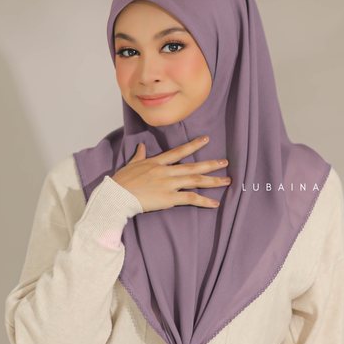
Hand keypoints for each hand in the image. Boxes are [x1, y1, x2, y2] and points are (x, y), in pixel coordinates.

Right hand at [111, 136, 230, 212]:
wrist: (116, 195)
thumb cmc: (120, 182)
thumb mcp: (130, 165)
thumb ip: (139, 156)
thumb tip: (141, 147)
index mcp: (156, 163)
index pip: (178, 151)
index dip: (194, 145)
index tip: (206, 139)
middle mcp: (165, 171)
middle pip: (193, 166)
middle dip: (211, 164)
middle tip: (225, 162)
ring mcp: (168, 184)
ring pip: (195, 180)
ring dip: (213, 181)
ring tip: (227, 181)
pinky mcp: (169, 198)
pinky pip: (190, 199)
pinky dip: (204, 201)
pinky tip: (215, 203)